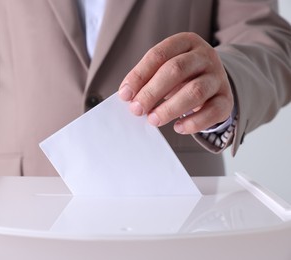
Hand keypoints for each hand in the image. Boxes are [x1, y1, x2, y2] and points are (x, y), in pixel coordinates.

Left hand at [118, 32, 233, 133]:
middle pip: (176, 70)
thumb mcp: (164, 68)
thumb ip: (147, 79)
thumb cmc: (181, 75)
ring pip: (195, 91)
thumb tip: (128, 97)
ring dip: (170, 108)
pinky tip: (178, 127)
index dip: (139, 75)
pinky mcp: (226, 98)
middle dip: (152, 92)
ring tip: (153, 120)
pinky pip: (213, 112)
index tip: (125, 95)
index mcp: (185, 42)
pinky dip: (194, 122)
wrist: (212, 80)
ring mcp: (218, 77)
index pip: (158, 55)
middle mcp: (205, 56)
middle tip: (136, 109)